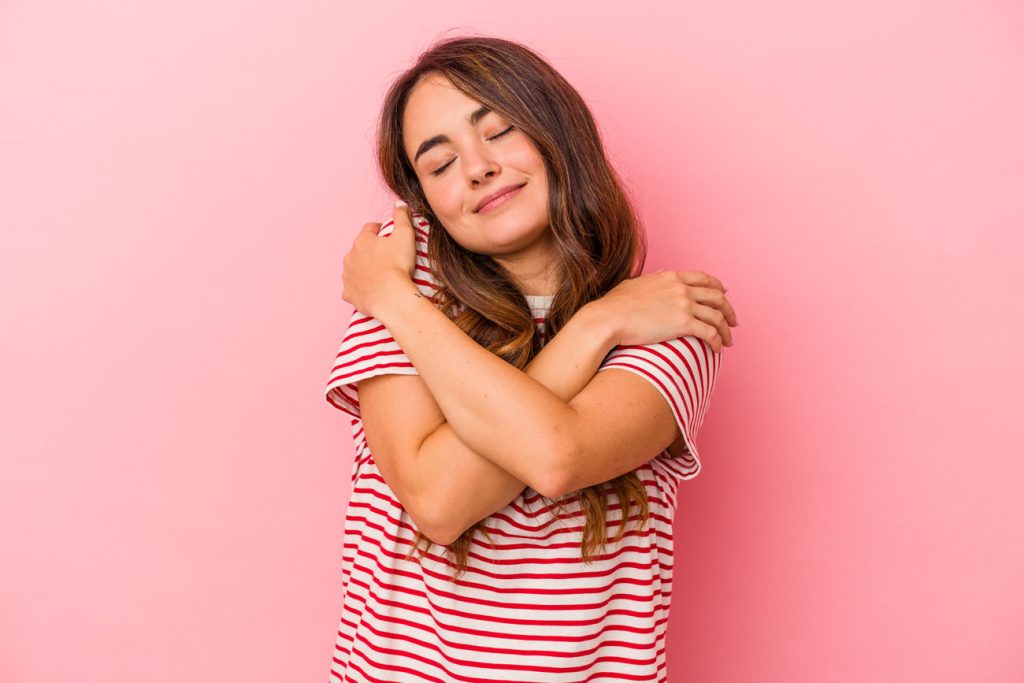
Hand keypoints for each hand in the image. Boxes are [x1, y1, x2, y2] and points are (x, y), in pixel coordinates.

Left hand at [341, 202, 418, 318]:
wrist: (390, 297)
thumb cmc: (398, 266)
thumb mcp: (405, 235)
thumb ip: (402, 216)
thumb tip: (399, 203)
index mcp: (362, 241)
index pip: (369, 229)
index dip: (379, 230)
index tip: (388, 235)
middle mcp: (350, 257)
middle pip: (359, 249)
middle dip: (370, 250)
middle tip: (386, 257)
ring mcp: (347, 276)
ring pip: (353, 268)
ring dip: (363, 269)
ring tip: (379, 274)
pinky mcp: (349, 293)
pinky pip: (351, 289)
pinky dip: (359, 288)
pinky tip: (369, 290)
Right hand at [592, 270, 737, 351]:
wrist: (608, 318)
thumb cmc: (615, 305)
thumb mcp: (635, 284)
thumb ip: (652, 281)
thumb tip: (658, 276)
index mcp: (671, 277)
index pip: (704, 278)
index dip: (718, 287)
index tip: (724, 295)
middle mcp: (682, 288)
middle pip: (717, 297)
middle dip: (728, 310)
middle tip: (732, 321)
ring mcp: (684, 305)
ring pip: (717, 316)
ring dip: (726, 329)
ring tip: (728, 341)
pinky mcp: (683, 324)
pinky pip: (710, 333)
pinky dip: (717, 341)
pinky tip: (717, 349)